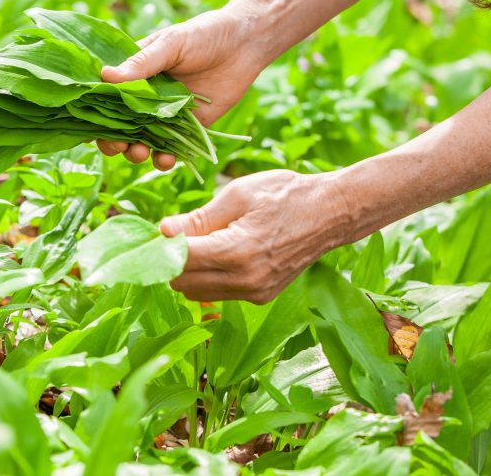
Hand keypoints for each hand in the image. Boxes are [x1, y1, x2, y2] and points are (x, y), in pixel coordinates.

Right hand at [98, 8, 264, 169]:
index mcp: (133, 74)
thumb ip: (141, 63)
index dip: (94, 113)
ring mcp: (166, 114)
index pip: (104, 97)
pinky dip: (165, 159)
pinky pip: (171, 149)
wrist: (245, 43)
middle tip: (118, 145)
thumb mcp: (171, 44)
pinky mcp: (188, 128)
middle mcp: (145, 97)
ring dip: (136, 152)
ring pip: (141, 141)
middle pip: (118, 126)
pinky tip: (167, 159)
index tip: (90, 126)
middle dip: (113, 140)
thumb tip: (104, 76)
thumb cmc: (204, 34)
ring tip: (140, 152)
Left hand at [162, 169, 354, 303]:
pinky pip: (218, 292)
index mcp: (236, 251)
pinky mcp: (260, 297)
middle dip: (171, 260)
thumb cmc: (284, 194)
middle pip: (182, 282)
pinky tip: (218, 252)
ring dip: (188, 271)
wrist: (331, 212)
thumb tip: (163, 231)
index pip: (179, 260)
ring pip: (197, 292)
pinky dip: (208, 277)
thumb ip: (198, 218)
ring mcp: (254, 292)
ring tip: (197, 242)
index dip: (162, 246)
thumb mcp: (237, 195)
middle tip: (175, 234)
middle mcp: (245, 280)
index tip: (158, 231)